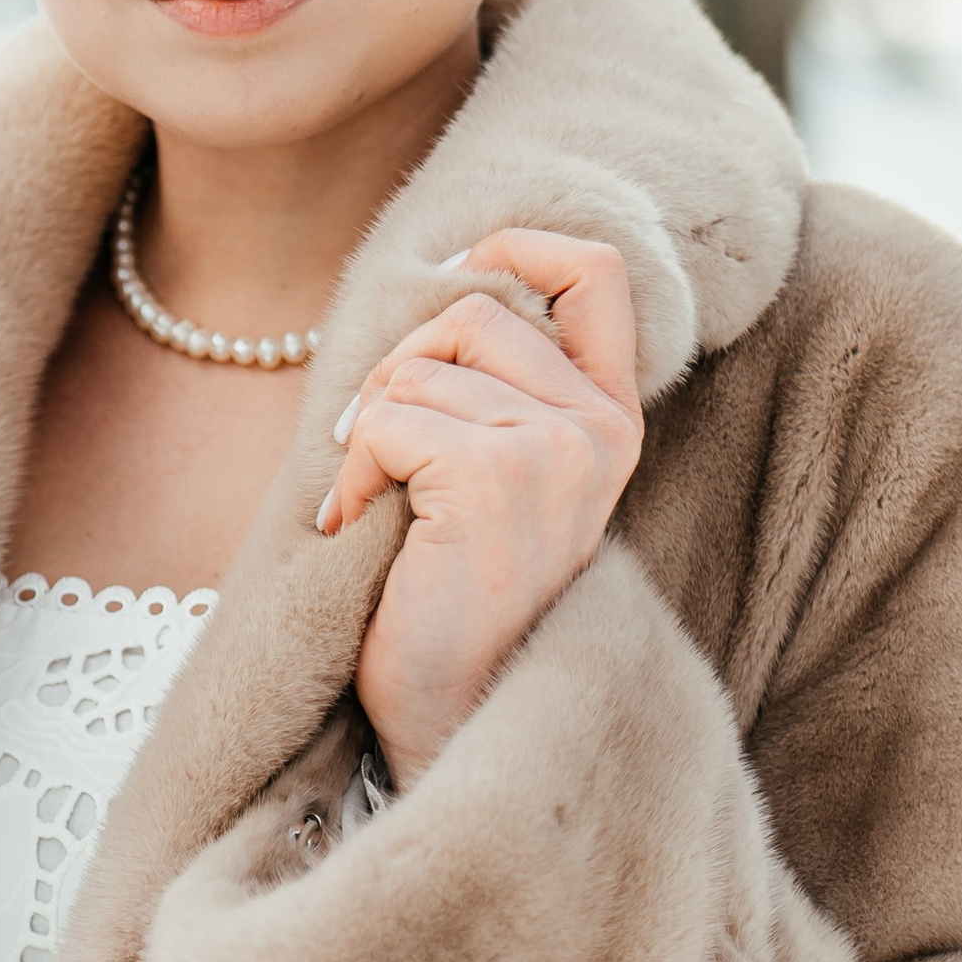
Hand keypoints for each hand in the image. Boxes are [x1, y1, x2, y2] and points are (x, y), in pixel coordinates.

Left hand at [315, 229, 641, 786]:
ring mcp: (555, 450)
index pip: (593, 272)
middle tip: (373, 446)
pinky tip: (357, 525)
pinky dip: (352, 470)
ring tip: (371, 504)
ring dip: (368, 432)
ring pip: (419, 365)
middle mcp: (598, 429)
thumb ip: (495, 387)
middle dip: (399, 366)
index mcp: (609, 419)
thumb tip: (438, 282)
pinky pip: (388, 419)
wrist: (455, 715)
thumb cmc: (454, 600)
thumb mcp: (495, 473)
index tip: (452, 278)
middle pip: (475, 308)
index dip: (515, 246)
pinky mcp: (496, 477)